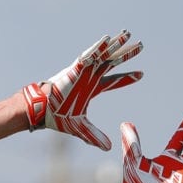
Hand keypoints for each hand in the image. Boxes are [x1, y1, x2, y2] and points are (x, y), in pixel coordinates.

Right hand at [22, 31, 142, 150]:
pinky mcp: (75, 68)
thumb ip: (94, 136)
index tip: (141, 74)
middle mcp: (89, 76)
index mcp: (91, 88)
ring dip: (116, 44)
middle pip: (112, 62)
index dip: (127, 78)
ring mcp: (83, 71)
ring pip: (103, 55)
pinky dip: (98, 47)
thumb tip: (108, 148)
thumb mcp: (81, 128)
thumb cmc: (56, 117)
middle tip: (141, 46)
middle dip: (127, 54)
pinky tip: (108, 38)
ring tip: (128, 34)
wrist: (41, 111)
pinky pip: (89, 55)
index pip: (113, 81)